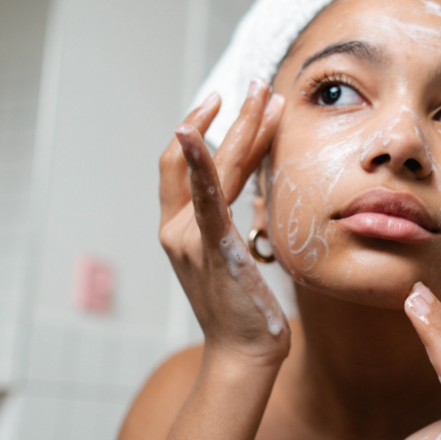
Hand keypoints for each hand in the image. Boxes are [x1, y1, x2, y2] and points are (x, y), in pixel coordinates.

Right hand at [158, 79, 288, 362]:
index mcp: (181, 230)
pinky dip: (198, 162)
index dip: (206, 131)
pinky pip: (204, 198)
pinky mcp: (210, 246)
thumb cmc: (245, 310)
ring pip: (213, 168)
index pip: (187, 168)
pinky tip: (195, 131)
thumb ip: (233, 225)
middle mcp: (177, 228)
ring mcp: (189, 237)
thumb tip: (256, 195)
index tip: (232, 104)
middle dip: (232, 117)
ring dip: (239, 127)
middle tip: (258, 86)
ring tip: (263, 95)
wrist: (243, 353)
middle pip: (200, 158)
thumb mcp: (235, 259)